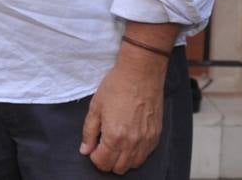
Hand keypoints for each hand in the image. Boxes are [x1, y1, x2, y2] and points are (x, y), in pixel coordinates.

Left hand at [78, 48, 167, 173]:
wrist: (141, 73)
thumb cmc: (118, 86)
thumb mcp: (95, 107)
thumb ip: (89, 132)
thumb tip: (85, 149)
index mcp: (114, 136)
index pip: (103, 163)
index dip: (94, 157)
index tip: (93, 148)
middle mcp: (132, 142)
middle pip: (118, 168)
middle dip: (107, 161)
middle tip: (103, 146)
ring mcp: (146, 140)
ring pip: (133, 164)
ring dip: (122, 159)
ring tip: (116, 143)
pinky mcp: (156, 135)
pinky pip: (145, 155)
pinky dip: (136, 153)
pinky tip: (129, 140)